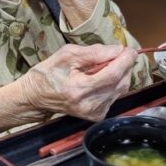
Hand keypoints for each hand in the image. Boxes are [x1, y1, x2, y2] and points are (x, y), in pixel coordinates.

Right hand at [21, 44, 136, 120]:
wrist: (35, 98)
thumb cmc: (48, 73)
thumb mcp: (67, 54)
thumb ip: (94, 52)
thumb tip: (118, 50)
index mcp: (79, 89)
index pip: (113, 74)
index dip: (125, 60)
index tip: (129, 49)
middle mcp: (89, 105)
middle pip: (121, 82)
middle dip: (123, 65)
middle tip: (115, 54)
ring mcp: (94, 113)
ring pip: (121, 89)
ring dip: (118, 74)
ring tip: (102, 67)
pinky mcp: (97, 116)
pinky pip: (114, 95)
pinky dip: (112, 84)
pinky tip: (99, 79)